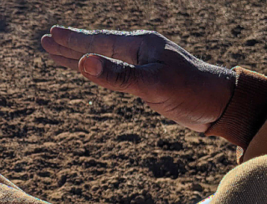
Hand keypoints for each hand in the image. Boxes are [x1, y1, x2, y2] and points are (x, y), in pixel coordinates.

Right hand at [41, 27, 235, 131]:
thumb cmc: (190, 92)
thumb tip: (83, 62)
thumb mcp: (151, 85)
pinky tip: (88, 69)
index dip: (73, 40)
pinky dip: (96, 69)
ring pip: (103, 57)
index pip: (98, 41)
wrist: (220, 105)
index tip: (51, 35)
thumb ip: (117, 75)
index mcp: (140, 44)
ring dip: (79, 56)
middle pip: (96, 45)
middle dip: (70, 45)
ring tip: (58, 53)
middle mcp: (139, 50)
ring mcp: (142, 64)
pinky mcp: (146, 79)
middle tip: (46, 40)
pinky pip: (113, 70)